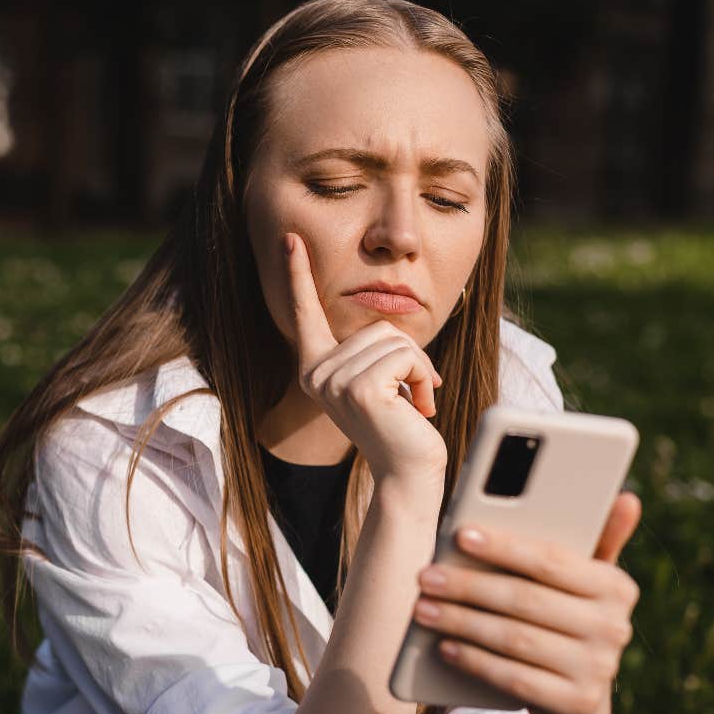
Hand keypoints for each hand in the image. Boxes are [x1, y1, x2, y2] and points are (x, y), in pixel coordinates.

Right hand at [283, 232, 447, 499]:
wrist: (407, 474)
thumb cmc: (401, 428)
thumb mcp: (381, 382)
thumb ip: (373, 352)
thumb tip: (388, 331)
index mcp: (316, 369)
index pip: (306, 314)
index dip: (298, 275)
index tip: (290, 239)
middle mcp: (316, 373)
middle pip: (377, 326)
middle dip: (408, 356)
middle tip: (411, 395)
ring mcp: (334, 381)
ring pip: (395, 340)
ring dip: (418, 369)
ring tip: (413, 404)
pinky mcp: (359, 387)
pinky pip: (405, 357)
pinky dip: (422, 378)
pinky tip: (417, 409)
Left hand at [411, 492, 642, 713]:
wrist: (576, 696)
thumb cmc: (566, 617)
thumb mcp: (581, 580)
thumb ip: (592, 538)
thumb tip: (625, 497)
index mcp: (616, 586)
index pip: (552, 560)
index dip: (504, 546)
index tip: (460, 534)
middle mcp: (614, 627)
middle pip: (526, 599)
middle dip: (468, 586)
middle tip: (426, 577)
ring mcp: (598, 669)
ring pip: (515, 639)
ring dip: (462, 622)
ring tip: (423, 608)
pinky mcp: (576, 703)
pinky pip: (515, 679)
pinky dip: (475, 661)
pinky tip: (445, 646)